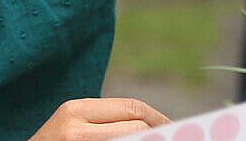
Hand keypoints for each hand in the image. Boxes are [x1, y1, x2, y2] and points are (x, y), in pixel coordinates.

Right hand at [26, 97, 169, 140]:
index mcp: (75, 109)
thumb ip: (103, 121)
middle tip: (171, 138)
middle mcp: (75, 128)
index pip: (132, 108)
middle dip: (157, 134)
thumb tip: (150, 124)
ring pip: (130, 138)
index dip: (158, 118)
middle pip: (136, 126)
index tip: (173, 128)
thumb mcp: (72, 125)